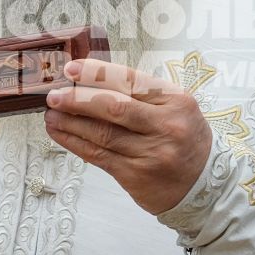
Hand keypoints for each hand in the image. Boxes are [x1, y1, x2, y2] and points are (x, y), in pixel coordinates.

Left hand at [43, 59, 211, 214]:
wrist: (204, 185)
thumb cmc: (185, 139)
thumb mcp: (176, 108)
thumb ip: (141, 94)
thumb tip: (91, 81)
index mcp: (176, 101)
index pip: (131, 81)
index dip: (97, 73)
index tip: (73, 69)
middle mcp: (165, 126)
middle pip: (114, 108)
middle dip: (78, 99)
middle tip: (54, 95)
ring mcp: (151, 153)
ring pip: (102, 134)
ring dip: (70, 123)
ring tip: (51, 114)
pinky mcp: (135, 176)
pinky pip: (98, 156)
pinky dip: (75, 143)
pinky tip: (60, 134)